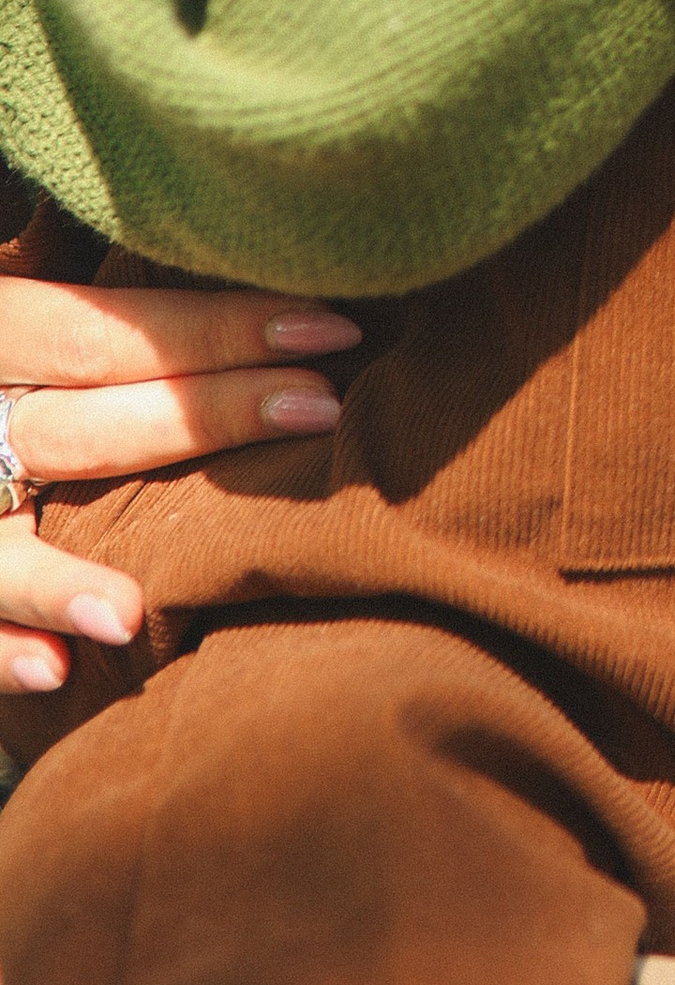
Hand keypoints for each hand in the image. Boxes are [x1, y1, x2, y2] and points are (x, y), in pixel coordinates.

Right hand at [0, 277, 353, 697]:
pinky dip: (3, 648)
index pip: (99, 331)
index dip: (215, 328)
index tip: (332, 327)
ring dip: (57, 582)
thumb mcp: (48, 337)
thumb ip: (128, 334)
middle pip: (73, 428)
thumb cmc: (38, 387)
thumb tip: (296, 314)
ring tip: (132, 614)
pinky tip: (56, 670)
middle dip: (203, 415)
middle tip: (320, 405)